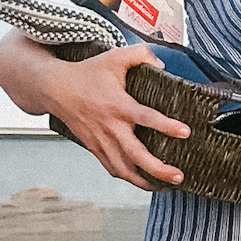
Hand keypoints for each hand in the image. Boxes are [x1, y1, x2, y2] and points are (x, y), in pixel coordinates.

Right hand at [46, 44, 190, 188]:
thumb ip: (140, 54)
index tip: (185, 132)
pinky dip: (129, 178)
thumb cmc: (86, 74)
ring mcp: (101, 141)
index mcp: (119, 106)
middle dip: (159, 169)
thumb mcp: (114, 57)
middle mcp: (110, 127)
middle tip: (179, 176)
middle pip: (136, 155)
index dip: (167, 126)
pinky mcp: (95, 148)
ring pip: (124, 169)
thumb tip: (162, 62)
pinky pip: (113, 169)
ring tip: (166, 186)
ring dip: (146, 181)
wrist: (55, 88)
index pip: (146, 118)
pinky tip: (145, 181)